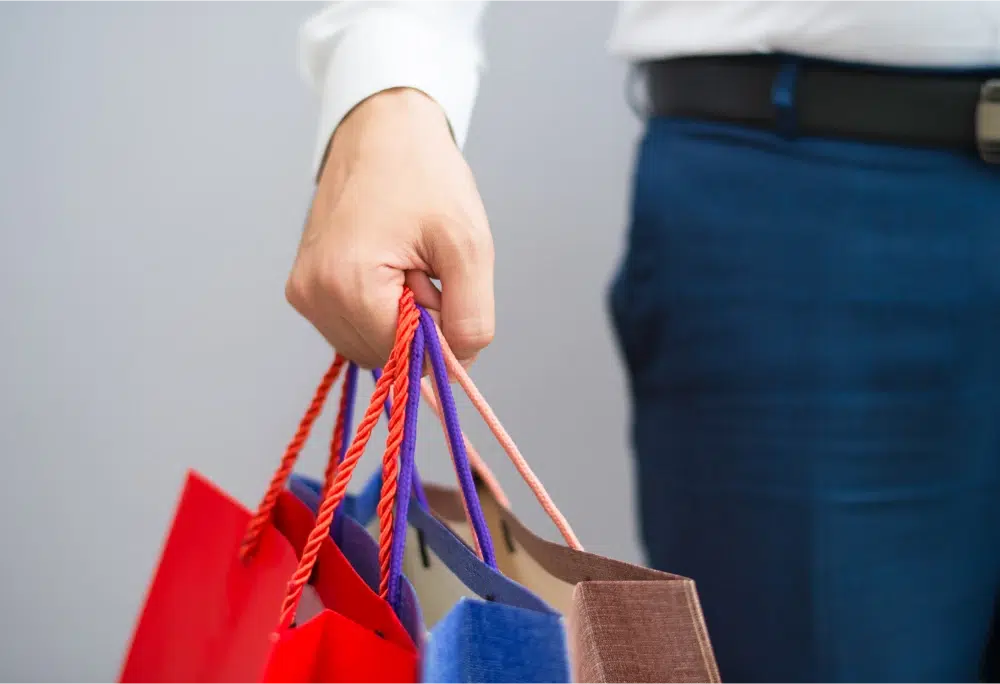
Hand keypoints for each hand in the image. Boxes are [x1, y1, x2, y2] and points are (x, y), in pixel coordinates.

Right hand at [287, 88, 494, 368]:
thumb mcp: (469, 245)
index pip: (406, 357)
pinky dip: (380, 310)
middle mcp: (313, 296)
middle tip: (424, 266)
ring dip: (399, 318)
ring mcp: (304, 293)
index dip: (439, 331)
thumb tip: (457, 368)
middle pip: (386, 356)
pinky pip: (354, 328)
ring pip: (370, 347)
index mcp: (346, 284)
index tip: (442, 280)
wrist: (382, 130)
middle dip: (418, 324)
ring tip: (405, 261)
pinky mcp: (304, 288)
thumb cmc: (425, 177)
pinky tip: (387, 266)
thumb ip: (471, 318)